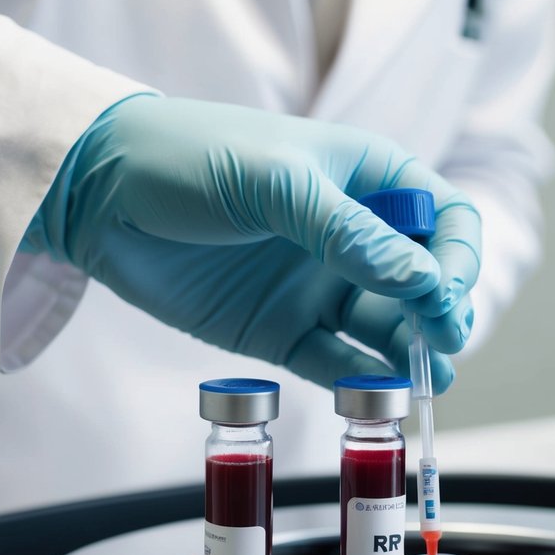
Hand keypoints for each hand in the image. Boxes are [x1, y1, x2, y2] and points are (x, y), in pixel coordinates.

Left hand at [23, 95, 479, 390]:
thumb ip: (351, 235)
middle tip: (443, 342)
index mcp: (366, 179)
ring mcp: (317, 286)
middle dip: (442, 314)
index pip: (443, 220)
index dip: (456, 257)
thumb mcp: (277, 184)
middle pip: (423, 283)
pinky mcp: (281, 330)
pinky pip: (335, 365)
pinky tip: (381, 396)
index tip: (445, 291)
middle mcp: (351, 236)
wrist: (98, 194)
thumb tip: (424, 282)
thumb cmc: (192, 158)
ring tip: (430, 383)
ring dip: (413, 356)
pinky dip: (362, 383)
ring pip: (386, 331)